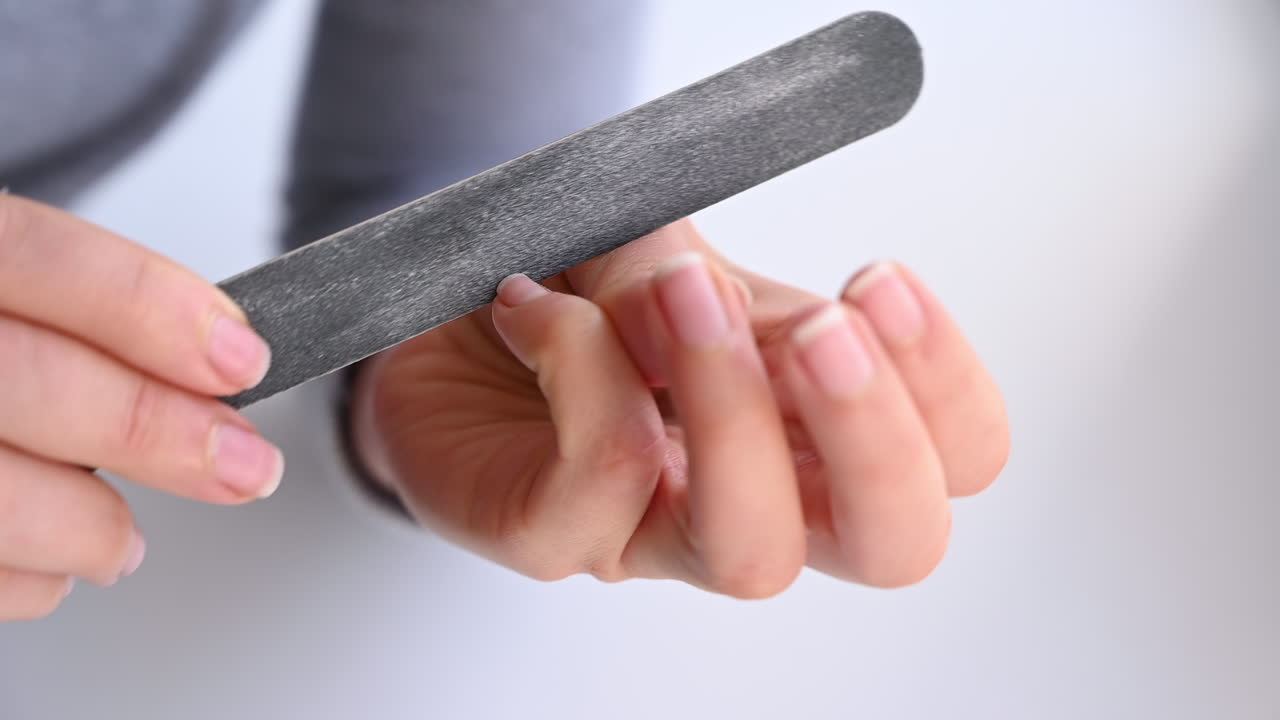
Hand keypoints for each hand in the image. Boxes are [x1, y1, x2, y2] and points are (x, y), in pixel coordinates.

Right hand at [0, 195, 281, 619]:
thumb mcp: (4, 294)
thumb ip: (81, 315)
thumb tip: (215, 362)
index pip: (39, 255)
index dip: (150, 309)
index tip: (241, 358)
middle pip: (32, 380)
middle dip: (158, 433)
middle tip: (244, 466)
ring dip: (90, 530)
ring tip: (123, 543)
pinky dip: (24, 580)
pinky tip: (48, 567)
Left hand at [351, 220, 1008, 596]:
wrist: (435, 324)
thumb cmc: (569, 288)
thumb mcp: (653, 247)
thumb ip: (693, 279)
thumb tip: (710, 318)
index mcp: (809, 423)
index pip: (951, 457)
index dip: (946, 386)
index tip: (880, 282)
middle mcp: (751, 495)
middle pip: (894, 544)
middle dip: (878, 437)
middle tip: (826, 335)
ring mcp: (654, 532)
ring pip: (753, 553)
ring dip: (734, 407)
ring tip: (684, 298)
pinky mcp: (555, 538)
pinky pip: (603, 479)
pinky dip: (584, 366)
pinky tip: (538, 309)